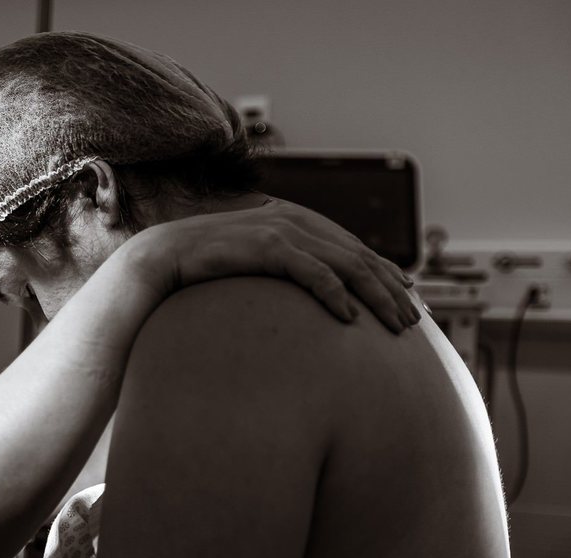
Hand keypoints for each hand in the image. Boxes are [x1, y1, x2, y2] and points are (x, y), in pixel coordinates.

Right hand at [125, 196, 419, 332]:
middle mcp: (292, 220)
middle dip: (391, 288)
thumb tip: (303, 296)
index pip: (351, 246)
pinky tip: (349, 319)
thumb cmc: (200, 271)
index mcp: (292, 221)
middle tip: (413, 320)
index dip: (385, 270)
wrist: (157, 261)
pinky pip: (313, 272)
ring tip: (396, 324)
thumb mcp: (248, 266)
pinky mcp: (266, 246)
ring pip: (346, 263)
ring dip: (376, 295)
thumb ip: (277, 270)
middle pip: (359, 255)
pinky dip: (335, 293)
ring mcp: (280, 231)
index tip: (409, 296)